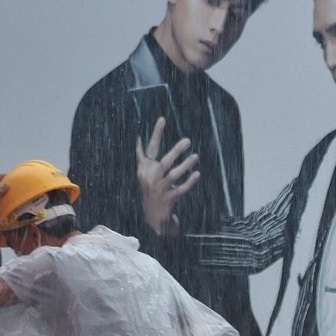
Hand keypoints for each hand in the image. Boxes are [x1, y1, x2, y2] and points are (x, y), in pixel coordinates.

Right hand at [135, 117, 199, 235]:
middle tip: (187, 140)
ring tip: (195, 157)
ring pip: (173, 176)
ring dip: (185, 166)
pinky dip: (189, 182)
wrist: (152, 215)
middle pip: (164, 162)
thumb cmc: (150, 189)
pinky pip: (181, 189)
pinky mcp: (168, 199)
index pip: (150, 148)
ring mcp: (159, 189)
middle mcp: (151, 178)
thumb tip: (138, 139)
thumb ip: (142, 157)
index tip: (162, 120)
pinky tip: (197, 174)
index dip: (156, 134)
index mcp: (145, 169)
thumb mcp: (142, 173)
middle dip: (175, 151)